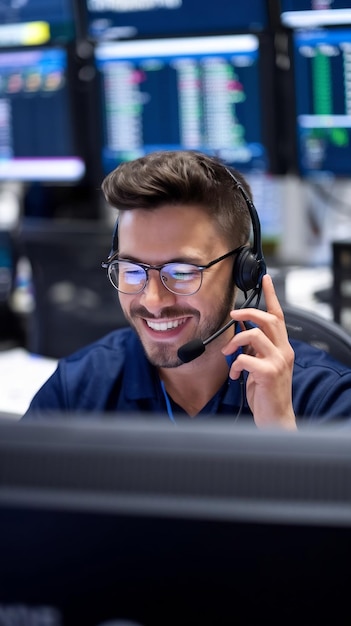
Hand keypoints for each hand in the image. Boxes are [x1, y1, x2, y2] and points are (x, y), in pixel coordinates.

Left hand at [221, 274, 295, 429]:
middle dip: (247, 312)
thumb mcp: (259, 368)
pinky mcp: (268, 373)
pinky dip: (236, 364)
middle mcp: (284, 352)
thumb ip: (253, 350)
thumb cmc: (266, 395)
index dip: (271, 296)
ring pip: (254, 335)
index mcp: (282, 348)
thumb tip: (239, 333)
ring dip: (235, 341)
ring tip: (228, 354)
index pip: (278, 316)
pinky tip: (236, 376)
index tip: (266, 278)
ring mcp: (278, 362)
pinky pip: (245, 358)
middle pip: (268, 319)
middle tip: (232, 315)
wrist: (276, 420)